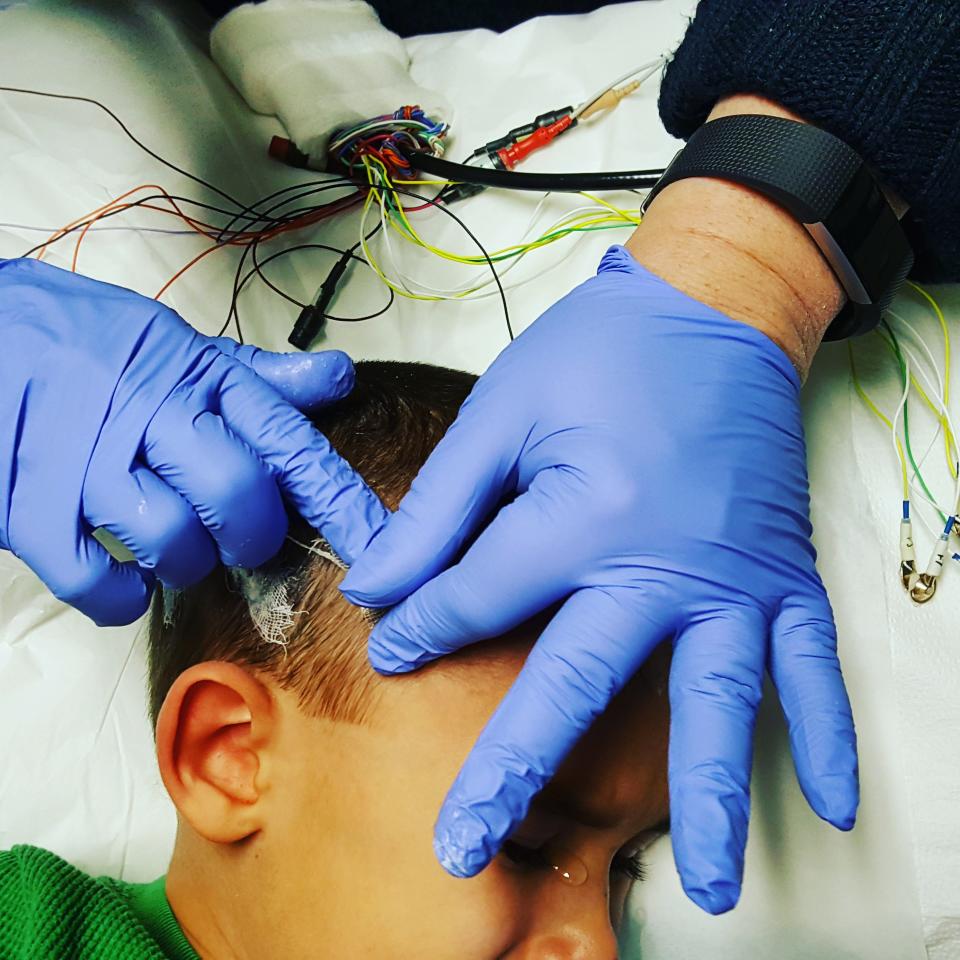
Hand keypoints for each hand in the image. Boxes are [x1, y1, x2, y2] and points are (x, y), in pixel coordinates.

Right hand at [0, 258, 387, 625]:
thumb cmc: (85, 340)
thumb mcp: (177, 343)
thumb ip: (256, 375)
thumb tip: (336, 378)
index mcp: (194, 376)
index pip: (286, 440)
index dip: (339, 499)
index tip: (376, 545)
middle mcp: (147, 415)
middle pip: (236, 496)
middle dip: (252, 534)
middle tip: (240, 535)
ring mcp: (86, 463)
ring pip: (172, 542)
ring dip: (186, 561)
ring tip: (170, 539)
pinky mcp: (29, 507)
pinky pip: (96, 583)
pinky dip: (122, 596)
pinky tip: (125, 573)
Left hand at [341, 245, 857, 913]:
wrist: (712, 309)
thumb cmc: (602, 350)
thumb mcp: (503, 409)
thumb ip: (440, 504)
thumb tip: (373, 584)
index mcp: (585, 512)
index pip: (481, 598)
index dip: (425, 627)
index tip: (394, 649)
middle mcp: (664, 562)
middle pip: (576, 683)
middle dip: (514, 768)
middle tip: (467, 849)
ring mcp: (735, 577)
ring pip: (717, 703)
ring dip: (712, 801)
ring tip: (712, 894)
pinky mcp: (785, 574)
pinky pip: (813, 665)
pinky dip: (829, 735)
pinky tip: (835, 807)